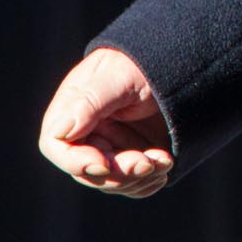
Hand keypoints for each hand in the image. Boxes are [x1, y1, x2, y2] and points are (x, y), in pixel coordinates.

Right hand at [38, 47, 174, 197]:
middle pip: (87, 170)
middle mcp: (89, 130)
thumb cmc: (146, 61)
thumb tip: (59, 131)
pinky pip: (132, 183)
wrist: (184, 58)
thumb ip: (90, 102)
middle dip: (118, 172)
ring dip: (138, 178)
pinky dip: (148, 182)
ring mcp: (112, 145)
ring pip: (112, 181)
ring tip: (164, 160)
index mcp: (74, 107)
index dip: (75, 161)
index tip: (103, 164)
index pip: (57, 144)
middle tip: (148, 162)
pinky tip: (165, 167)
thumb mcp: (121, 77)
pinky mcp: (135, 154)